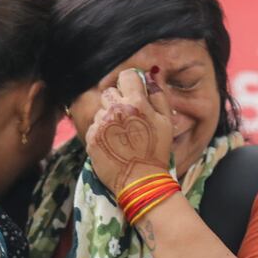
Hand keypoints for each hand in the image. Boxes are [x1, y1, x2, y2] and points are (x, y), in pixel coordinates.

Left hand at [85, 69, 172, 195]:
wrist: (141, 181)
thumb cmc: (157, 151)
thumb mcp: (166, 122)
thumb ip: (158, 95)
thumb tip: (151, 76)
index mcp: (135, 103)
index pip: (126, 76)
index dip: (130, 83)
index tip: (133, 92)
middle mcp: (115, 110)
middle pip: (109, 92)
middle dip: (117, 101)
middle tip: (127, 118)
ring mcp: (101, 125)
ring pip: (100, 111)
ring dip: (108, 118)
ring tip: (121, 135)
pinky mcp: (91, 139)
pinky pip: (94, 127)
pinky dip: (101, 133)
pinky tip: (113, 144)